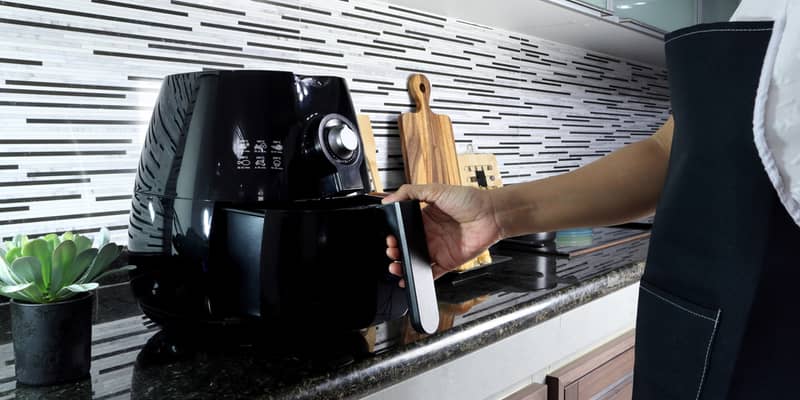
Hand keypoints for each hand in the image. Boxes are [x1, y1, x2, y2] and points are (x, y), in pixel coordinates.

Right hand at [382, 184, 501, 285]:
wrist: (492, 214)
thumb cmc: (469, 199)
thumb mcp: (436, 190)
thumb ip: (411, 192)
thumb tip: (390, 198)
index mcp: (425, 218)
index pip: (404, 229)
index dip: (395, 234)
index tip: (389, 237)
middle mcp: (430, 234)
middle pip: (407, 247)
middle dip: (395, 251)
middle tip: (391, 251)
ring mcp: (438, 249)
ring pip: (415, 262)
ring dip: (403, 266)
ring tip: (396, 266)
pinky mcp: (448, 262)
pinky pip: (431, 273)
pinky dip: (419, 278)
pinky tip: (410, 279)